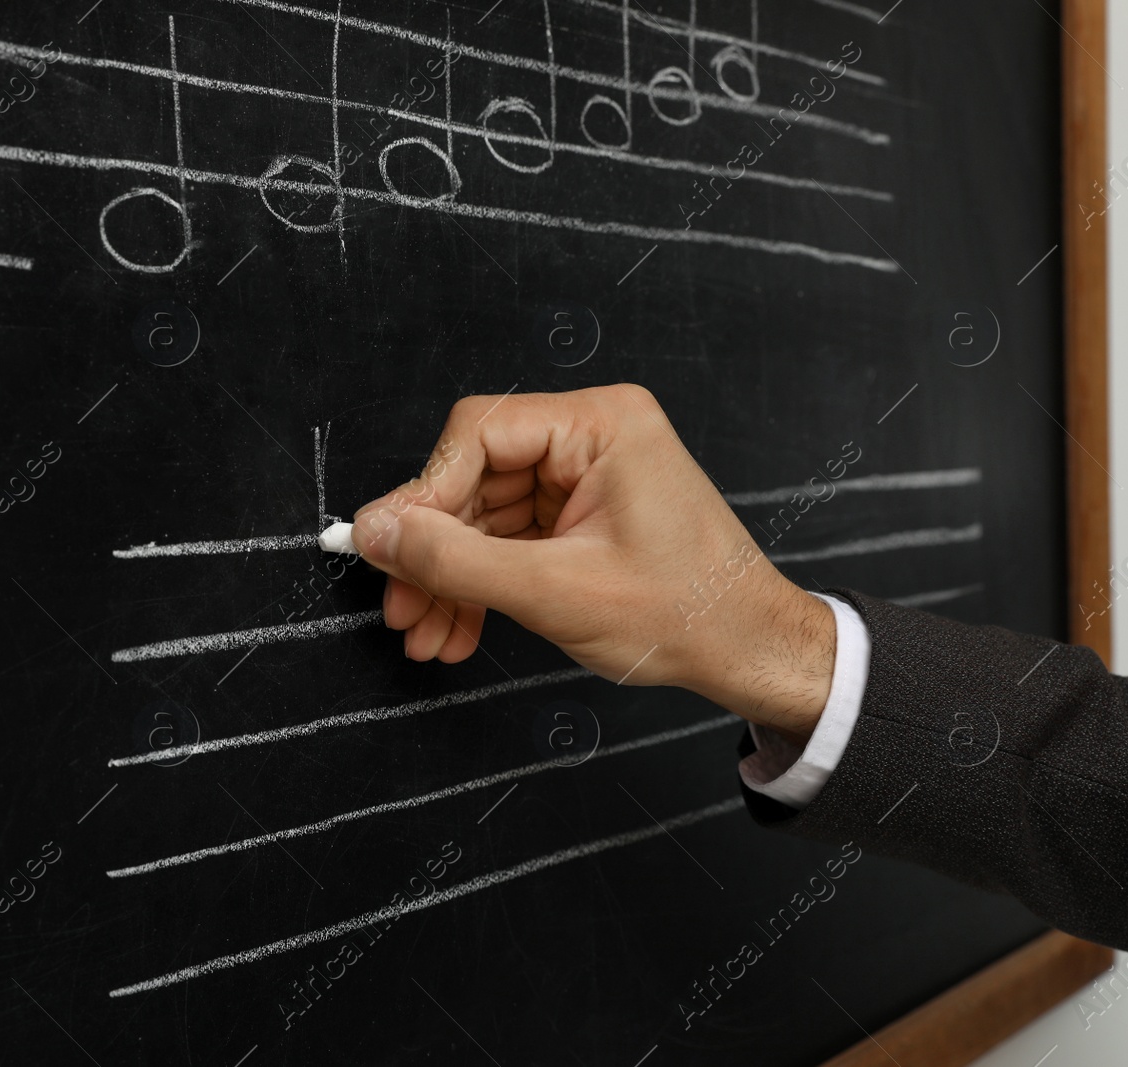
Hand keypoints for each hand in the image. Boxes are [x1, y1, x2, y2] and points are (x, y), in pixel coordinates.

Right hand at [350, 385, 834, 740]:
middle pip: (473, 477)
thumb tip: (378, 534)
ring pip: (483, 516)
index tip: (383, 546)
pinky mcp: (579, 515)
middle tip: (400, 606)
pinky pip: (507, 539)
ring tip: (425, 633)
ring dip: (449, 578)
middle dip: (432, 551)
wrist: (750, 653)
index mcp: (602, 424)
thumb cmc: (687, 615)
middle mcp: (591, 437)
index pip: (479, 433)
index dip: (423, 493)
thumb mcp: (555, 591)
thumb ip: (456, 559)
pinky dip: (479, 584)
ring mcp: (584, 477)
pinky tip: (457, 627)